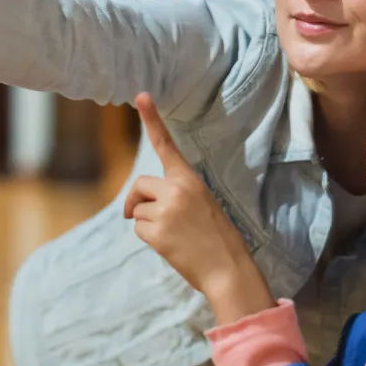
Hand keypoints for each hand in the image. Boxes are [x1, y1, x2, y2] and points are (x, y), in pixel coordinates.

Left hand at [125, 93, 275, 323]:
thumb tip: (143, 201)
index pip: (167, 146)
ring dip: (147, 222)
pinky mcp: (155, 231)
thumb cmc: (218, 239)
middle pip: (140, 184)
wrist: (227, 269)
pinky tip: (169, 245)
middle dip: (137, 199)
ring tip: (174, 235)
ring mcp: (164, 210)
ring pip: (137, 210)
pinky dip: (148, 237)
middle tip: (148, 217)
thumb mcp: (204, 204)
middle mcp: (175, 190)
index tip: (140, 96)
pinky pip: (138, 228)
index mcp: (190, 180)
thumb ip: (178, 194)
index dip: (152, 120)